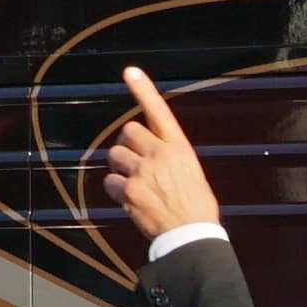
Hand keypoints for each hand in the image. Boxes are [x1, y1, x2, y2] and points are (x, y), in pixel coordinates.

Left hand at [99, 66, 224, 245]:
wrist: (191, 235)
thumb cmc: (196, 207)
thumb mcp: (192, 173)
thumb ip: (170, 157)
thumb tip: (152, 152)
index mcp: (179, 148)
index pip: (159, 111)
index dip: (143, 90)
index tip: (130, 71)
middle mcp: (160, 154)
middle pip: (128, 132)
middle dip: (127, 145)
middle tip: (134, 162)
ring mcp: (143, 171)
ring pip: (115, 155)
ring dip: (120, 168)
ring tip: (135, 184)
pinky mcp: (129, 190)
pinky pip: (110, 182)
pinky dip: (116, 191)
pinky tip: (131, 200)